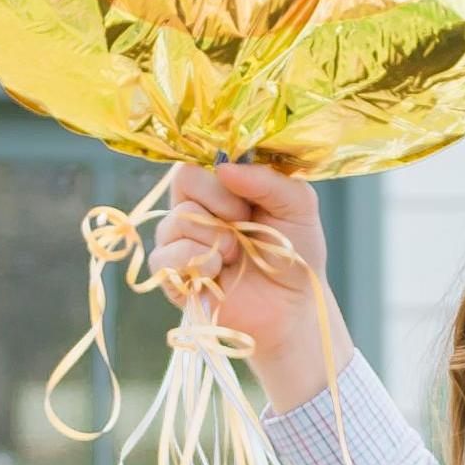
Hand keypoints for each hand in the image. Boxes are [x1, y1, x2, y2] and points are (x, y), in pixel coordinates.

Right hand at [147, 160, 343, 413]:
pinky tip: (218, 273)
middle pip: (184, 180)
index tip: (250, 195)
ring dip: (215, 237)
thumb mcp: (298, 207)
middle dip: (222, 203)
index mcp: (223, 185)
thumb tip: (223, 166)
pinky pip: (165, 255)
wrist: (292, 308)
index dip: (223, 171)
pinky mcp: (171, 273)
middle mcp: (197, 207)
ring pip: (176, 218)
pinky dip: (197, 262)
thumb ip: (268, 179)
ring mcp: (180, 239)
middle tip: (246, 225)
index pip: (202, 156)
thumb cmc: (295, 255)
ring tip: (237, 255)